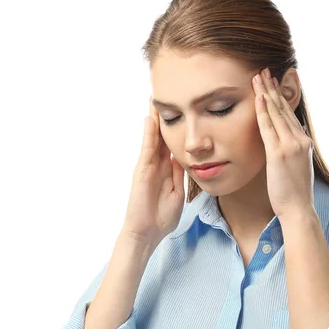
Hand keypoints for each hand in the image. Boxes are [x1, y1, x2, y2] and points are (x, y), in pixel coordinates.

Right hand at [122, 96, 184, 245]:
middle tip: (168, 96)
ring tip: (156, 99)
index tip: (183, 112)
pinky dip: (148, 133)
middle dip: (164, 117)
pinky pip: (147, 148)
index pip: (172, 143)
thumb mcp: (178, 192)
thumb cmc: (161, 217)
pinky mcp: (142, 170)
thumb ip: (180, 175)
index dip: (177, 128)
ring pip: (153, 137)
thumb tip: (186, 159)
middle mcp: (157, 164)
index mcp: (167, 169)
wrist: (147, 232)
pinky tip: (150, 119)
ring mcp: (148, 166)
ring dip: (155, 119)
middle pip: (161, 135)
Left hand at [252, 68, 314, 221]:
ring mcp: (290, 145)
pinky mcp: (279, 153)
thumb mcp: (296, 166)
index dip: (280, 98)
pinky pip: (268, 127)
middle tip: (264, 71)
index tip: (273, 83)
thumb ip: (292, 150)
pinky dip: (263, 110)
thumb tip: (287, 137)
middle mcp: (299, 140)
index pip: (289, 114)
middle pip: (283, 109)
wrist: (299, 208)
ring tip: (258, 77)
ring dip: (266, 93)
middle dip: (272, 88)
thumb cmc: (294, 192)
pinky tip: (258, 97)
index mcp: (304, 142)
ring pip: (276, 113)